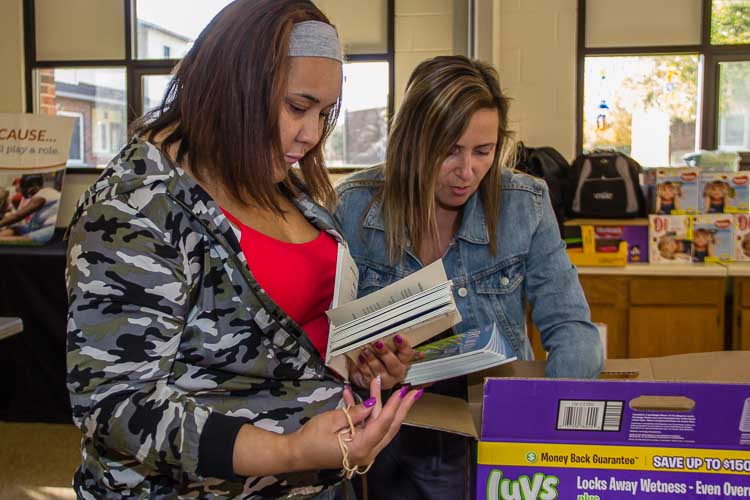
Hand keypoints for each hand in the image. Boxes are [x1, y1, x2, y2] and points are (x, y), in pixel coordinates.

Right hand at [288, 376, 422, 470]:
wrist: (297, 454)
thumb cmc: (311, 439)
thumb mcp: (332, 420)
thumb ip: (355, 412)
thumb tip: (373, 403)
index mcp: (361, 448)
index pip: (383, 423)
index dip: (394, 406)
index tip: (404, 391)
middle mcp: (367, 452)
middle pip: (389, 427)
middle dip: (402, 408)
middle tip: (414, 392)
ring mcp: (364, 450)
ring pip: (379, 425)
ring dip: (379, 404)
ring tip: (380, 383)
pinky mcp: (358, 445)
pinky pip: (367, 426)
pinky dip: (365, 411)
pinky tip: (357, 394)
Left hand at [347, 334, 419, 389]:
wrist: (368, 373)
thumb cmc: (380, 357)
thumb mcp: (386, 348)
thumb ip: (388, 340)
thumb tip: (386, 326)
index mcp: (403, 361)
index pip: (407, 353)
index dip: (403, 345)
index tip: (397, 336)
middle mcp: (396, 372)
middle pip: (394, 364)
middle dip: (385, 353)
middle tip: (378, 343)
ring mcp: (385, 379)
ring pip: (379, 370)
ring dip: (372, 359)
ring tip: (365, 350)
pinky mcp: (372, 383)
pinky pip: (368, 375)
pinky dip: (363, 366)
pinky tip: (360, 359)